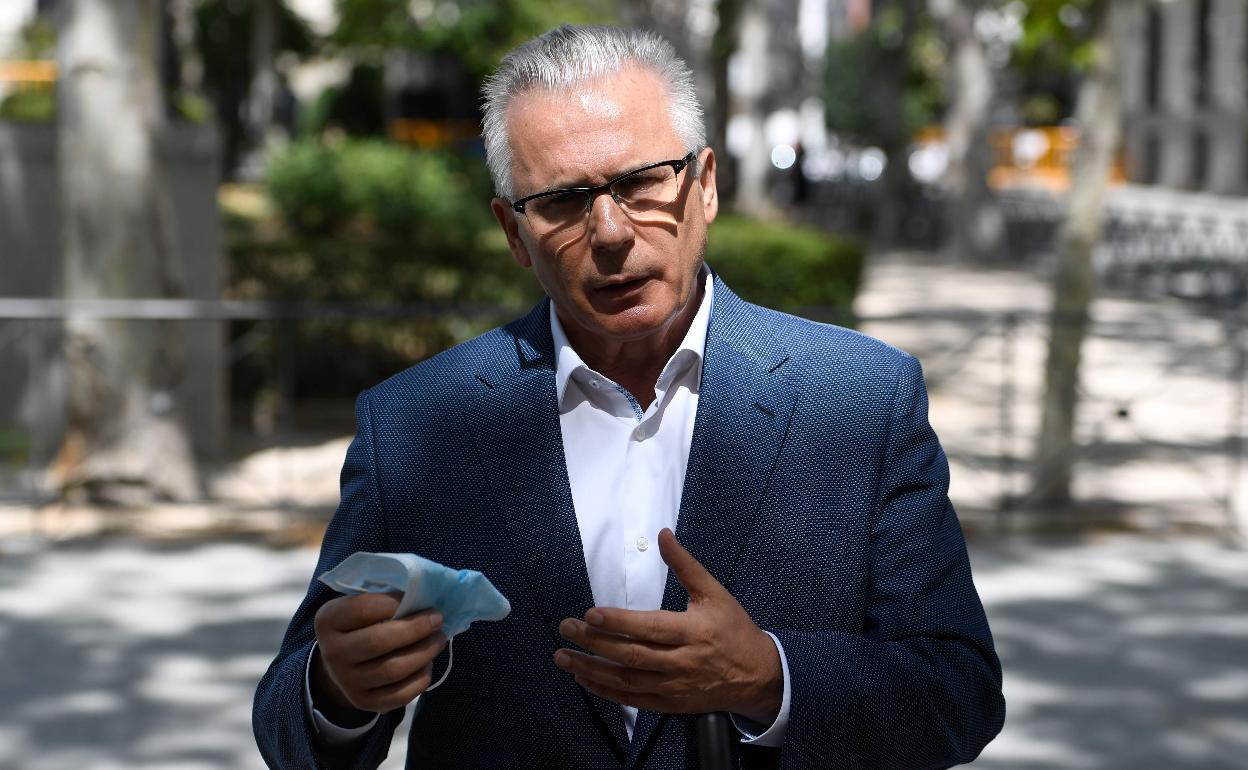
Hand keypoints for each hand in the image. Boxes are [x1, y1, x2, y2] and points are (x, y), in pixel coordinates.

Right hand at [312, 593, 447, 716]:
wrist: (343, 663)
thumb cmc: (362, 624)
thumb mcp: (361, 604)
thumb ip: (385, 596)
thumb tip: (425, 593)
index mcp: (328, 621)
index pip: (363, 609)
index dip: (396, 602)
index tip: (419, 597)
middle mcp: (332, 653)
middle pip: (380, 641)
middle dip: (416, 628)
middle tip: (437, 619)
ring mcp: (347, 682)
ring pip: (393, 670)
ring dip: (425, 652)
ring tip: (439, 639)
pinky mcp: (364, 702)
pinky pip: (400, 695)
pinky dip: (421, 678)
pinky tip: (427, 663)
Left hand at [554, 528, 781, 724]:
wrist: (758, 675)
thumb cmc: (734, 629)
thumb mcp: (714, 592)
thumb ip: (685, 565)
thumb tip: (661, 533)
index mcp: (693, 632)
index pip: (650, 627)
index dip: (618, 622)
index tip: (590, 613)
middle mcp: (682, 662)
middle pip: (631, 655)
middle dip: (594, 643)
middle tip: (566, 628)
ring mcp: (674, 687)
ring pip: (627, 680)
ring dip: (592, 669)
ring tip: (563, 657)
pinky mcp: (670, 704)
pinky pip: (633, 700)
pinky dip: (606, 691)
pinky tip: (584, 679)